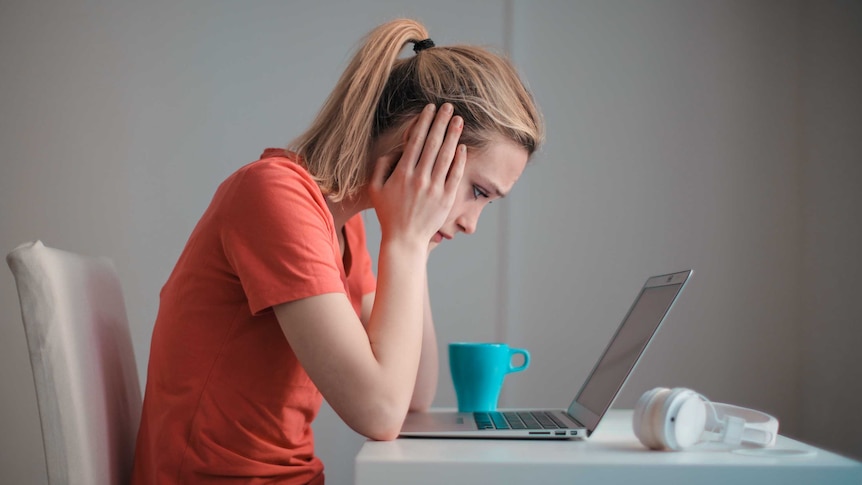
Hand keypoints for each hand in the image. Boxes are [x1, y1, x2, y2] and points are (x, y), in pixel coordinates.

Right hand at [370, 103, 465, 248]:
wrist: (404, 240)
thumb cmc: (388, 213)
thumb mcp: (375, 189)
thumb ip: (381, 167)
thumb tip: (393, 150)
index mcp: (402, 173)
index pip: (415, 141)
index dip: (423, 122)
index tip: (430, 108)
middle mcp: (419, 178)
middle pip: (432, 144)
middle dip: (441, 122)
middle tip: (449, 107)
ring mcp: (434, 189)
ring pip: (445, 156)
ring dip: (453, 136)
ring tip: (459, 120)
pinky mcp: (446, 199)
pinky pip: (455, 175)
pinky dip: (459, 160)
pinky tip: (463, 146)